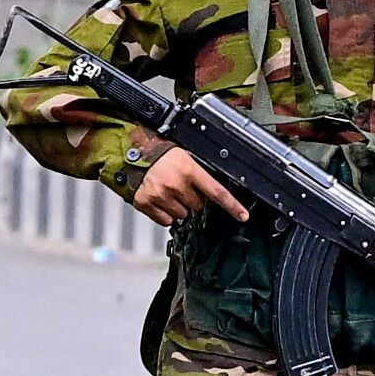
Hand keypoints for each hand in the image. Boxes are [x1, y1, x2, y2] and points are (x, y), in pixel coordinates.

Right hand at [132, 147, 247, 231]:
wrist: (131, 153)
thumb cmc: (160, 154)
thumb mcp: (184, 157)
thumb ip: (198, 174)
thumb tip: (214, 191)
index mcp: (188, 169)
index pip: (216, 192)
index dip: (232, 205)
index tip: (242, 215)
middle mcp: (175, 183)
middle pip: (198, 206)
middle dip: (192, 198)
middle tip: (182, 186)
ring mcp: (160, 195)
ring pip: (182, 215)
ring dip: (179, 206)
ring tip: (169, 191)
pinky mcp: (146, 204)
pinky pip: (166, 221)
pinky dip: (165, 214)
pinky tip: (160, 200)